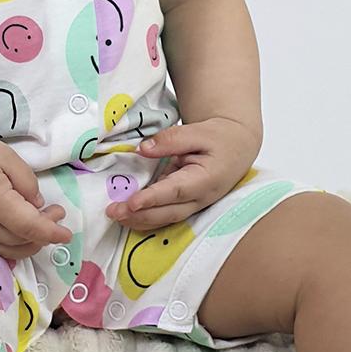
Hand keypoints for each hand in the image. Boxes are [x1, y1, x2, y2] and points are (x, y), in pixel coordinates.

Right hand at [0, 120, 72, 261]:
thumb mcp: (6, 156)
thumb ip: (27, 182)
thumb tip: (36, 205)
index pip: (32, 228)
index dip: (52, 233)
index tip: (68, 233)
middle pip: (21, 243)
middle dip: (44, 234)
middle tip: (56, 213)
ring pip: (7, 250)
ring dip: (28, 242)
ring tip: (40, 220)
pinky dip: (10, 248)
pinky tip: (18, 238)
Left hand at [105, 117, 261, 230]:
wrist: (237, 147)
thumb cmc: (219, 138)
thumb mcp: (197, 131)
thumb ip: (171, 140)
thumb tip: (143, 149)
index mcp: (206, 179)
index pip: (175, 191)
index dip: (152, 198)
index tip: (131, 202)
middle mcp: (200, 198)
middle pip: (168, 212)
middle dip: (139, 215)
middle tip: (113, 211)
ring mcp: (194, 205)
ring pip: (166, 218)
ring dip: (140, 220)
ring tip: (115, 216)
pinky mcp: (187, 205)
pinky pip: (166, 215)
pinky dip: (147, 218)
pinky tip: (128, 217)